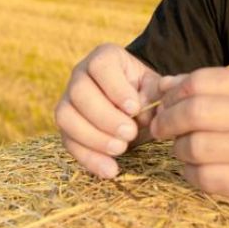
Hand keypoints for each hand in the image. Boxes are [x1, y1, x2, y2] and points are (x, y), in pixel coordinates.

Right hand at [55, 43, 160, 178]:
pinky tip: (110, 169)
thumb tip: (161, 101)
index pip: (100, 66)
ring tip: (121, 150)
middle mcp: (80, 74)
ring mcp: (68, 100)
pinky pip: (68, 142)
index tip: (134, 108)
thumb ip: (161, 93)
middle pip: (79, 92)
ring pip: (66, 116)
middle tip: (130, 133)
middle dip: (105, 117)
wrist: (134, 106)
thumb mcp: (156, 88)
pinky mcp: (66, 126)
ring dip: (93, 138)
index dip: (115, 88)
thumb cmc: (145, 93)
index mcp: (104, 58)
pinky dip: (88, 158)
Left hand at [149, 67, 228, 207]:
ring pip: (196, 146)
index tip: (164, 105)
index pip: (201, 81)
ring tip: (183, 148)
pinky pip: (205, 177)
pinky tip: (194, 168)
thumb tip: (162, 86)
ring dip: (179, 148)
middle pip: (195, 112)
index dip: (173, 93)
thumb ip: (203, 87)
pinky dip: (190, 173)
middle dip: (167, 121)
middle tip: (160, 128)